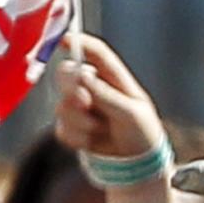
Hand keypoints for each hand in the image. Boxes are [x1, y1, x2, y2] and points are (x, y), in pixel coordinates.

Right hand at [53, 34, 166, 159]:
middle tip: (84, 103)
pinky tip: (92, 142)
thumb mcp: (130, 112)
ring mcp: (80, 108)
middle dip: (71, 88)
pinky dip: (76, 137)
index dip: (80, 42)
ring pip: (62, 106)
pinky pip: (61, 129)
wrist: (136, 163)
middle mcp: (94, 88)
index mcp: (114, 77)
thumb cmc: (142, 131)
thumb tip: (82, 76)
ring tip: (102, 130)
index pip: (96, 53)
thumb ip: (106, 95)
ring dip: (80, 121)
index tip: (64, 39)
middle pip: (67, 74)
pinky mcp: (72, 127)